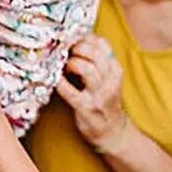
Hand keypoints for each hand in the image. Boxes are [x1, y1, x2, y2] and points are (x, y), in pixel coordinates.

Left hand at [56, 35, 127, 150]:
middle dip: (76, 48)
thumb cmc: (105, 102)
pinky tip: (55, 80)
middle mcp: (110, 80)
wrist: (112, 132)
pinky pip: (69, 91)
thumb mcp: (108, 79)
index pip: (102, 44)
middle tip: (66, 53)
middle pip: (94, 53)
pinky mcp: (86, 108)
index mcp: (115, 70)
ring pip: (86, 68)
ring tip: (65, 68)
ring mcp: (98, 95)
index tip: (73, 41)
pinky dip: (59, 83)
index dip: (85, 38)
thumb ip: (97, 61)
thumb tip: (74, 41)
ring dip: (71, 64)